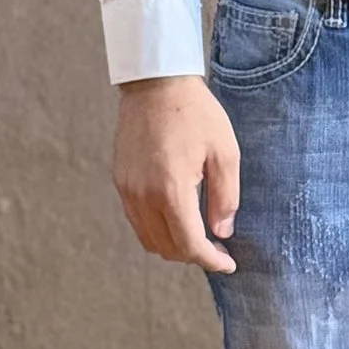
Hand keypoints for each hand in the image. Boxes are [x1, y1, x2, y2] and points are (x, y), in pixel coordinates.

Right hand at [112, 74, 240, 273]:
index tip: (228, 264)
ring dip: (174, 245)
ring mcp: (127, 189)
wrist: (156, 83)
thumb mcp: (225, 152)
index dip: (211, 261)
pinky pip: (137, 221)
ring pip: (148, 239)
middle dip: (194, 256)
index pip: (189, 244)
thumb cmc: (196, 113)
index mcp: (170, 189)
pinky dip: (157, 230)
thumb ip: (225, 197)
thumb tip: (221, 232)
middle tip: (218, 250)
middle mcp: (142, 195)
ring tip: (199, 236)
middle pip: (167, 248)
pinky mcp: (120, 181)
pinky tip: (177, 218)